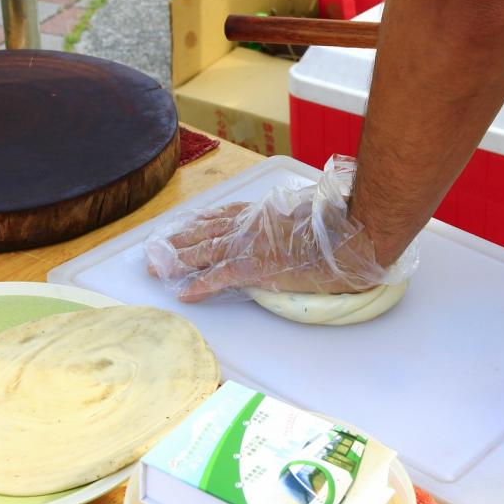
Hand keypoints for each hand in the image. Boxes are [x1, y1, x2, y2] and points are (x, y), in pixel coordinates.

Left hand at [144, 156, 416, 301]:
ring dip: (178, 261)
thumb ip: (290, 216)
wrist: (349, 234)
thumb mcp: (307, 210)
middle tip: (155, 250)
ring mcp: (252, 246)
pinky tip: (185, 294)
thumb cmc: (336, 223)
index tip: (182, 227)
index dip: (198, 224)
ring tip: (157, 269)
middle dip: (178, 242)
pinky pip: (221, 277)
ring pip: (205, 252)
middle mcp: (251, 226)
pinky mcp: (257, 268)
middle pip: (205, 232)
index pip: (222, 216)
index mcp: (262, 213)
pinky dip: (201, 286)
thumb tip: (291, 218)